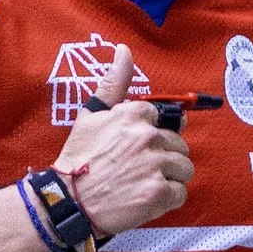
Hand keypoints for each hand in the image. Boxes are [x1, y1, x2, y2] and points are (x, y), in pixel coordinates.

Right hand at [56, 46, 192, 235]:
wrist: (67, 201)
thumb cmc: (78, 158)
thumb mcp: (90, 115)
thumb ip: (113, 83)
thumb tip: (125, 50)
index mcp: (134, 114)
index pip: (167, 121)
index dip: (155, 137)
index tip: (138, 149)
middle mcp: (148, 136)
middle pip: (179, 145)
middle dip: (165, 158)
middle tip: (139, 171)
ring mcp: (155, 165)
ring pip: (184, 169)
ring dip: (170, 179)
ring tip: (144, 185)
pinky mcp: (159, 193)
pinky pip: (181, 193)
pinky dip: (167, 200)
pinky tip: (146, 200)